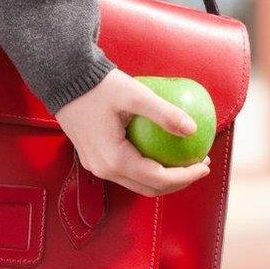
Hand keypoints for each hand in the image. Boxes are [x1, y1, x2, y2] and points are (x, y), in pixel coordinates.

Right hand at [55, 69, 209, 196]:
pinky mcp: (94, 158)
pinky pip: (127, 172)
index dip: (186, 176)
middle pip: (150, 188)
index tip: (205, 163)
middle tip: (200, 164)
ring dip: (164, 177)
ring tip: (185, 159)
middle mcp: (104, 170)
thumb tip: (193, 129)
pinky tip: (162, 150)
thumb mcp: (135, 95)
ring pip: (138, 183)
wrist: (64, 79)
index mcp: (115, 160)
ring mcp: (97, 167)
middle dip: (179, 181)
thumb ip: (164, 113)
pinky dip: (149, 168)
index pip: (159, 179)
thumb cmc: (99, 85)